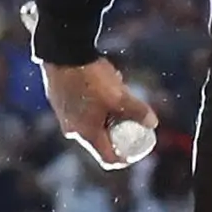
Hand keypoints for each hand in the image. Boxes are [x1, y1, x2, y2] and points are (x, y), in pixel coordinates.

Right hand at [42, 58, 156, 171]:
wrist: (63, 53)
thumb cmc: (91, 78)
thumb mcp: (120, 96)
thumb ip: (138, 110)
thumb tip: (153, 123)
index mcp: (86, 134)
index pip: (107, 159)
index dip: (124, 158)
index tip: (135, 150)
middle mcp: (72, 129)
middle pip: (99, 140)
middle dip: (117, 131)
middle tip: (130, 121)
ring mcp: (63, 115)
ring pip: (90, 122)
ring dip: (106, 115)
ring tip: (117, 97)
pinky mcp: (59, 100)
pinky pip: (81, 109)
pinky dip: (93, 104)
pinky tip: (101, 84)